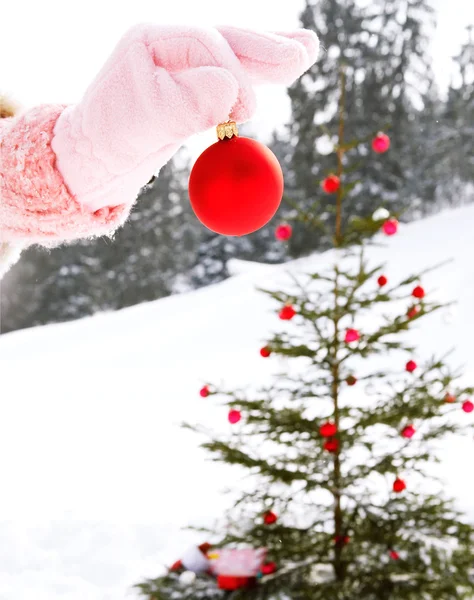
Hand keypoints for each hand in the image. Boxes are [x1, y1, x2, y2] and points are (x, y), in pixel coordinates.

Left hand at [51, 24, 318, 212]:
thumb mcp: (145, 123)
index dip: (233, 74)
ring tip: (306, 51)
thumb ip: (187, 104)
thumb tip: (231, 91)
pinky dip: (256, 77)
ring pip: (233, 54)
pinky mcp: (190, 88)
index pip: (205, 44)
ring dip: (269, 57)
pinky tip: (282, 71)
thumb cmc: (112, 140)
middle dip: (267, 46)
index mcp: (150, 39)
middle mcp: (167, 43)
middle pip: (227, 38)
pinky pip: (229, 77)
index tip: (247, 115)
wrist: (94, 159)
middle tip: (306, 50)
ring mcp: (180, 64)